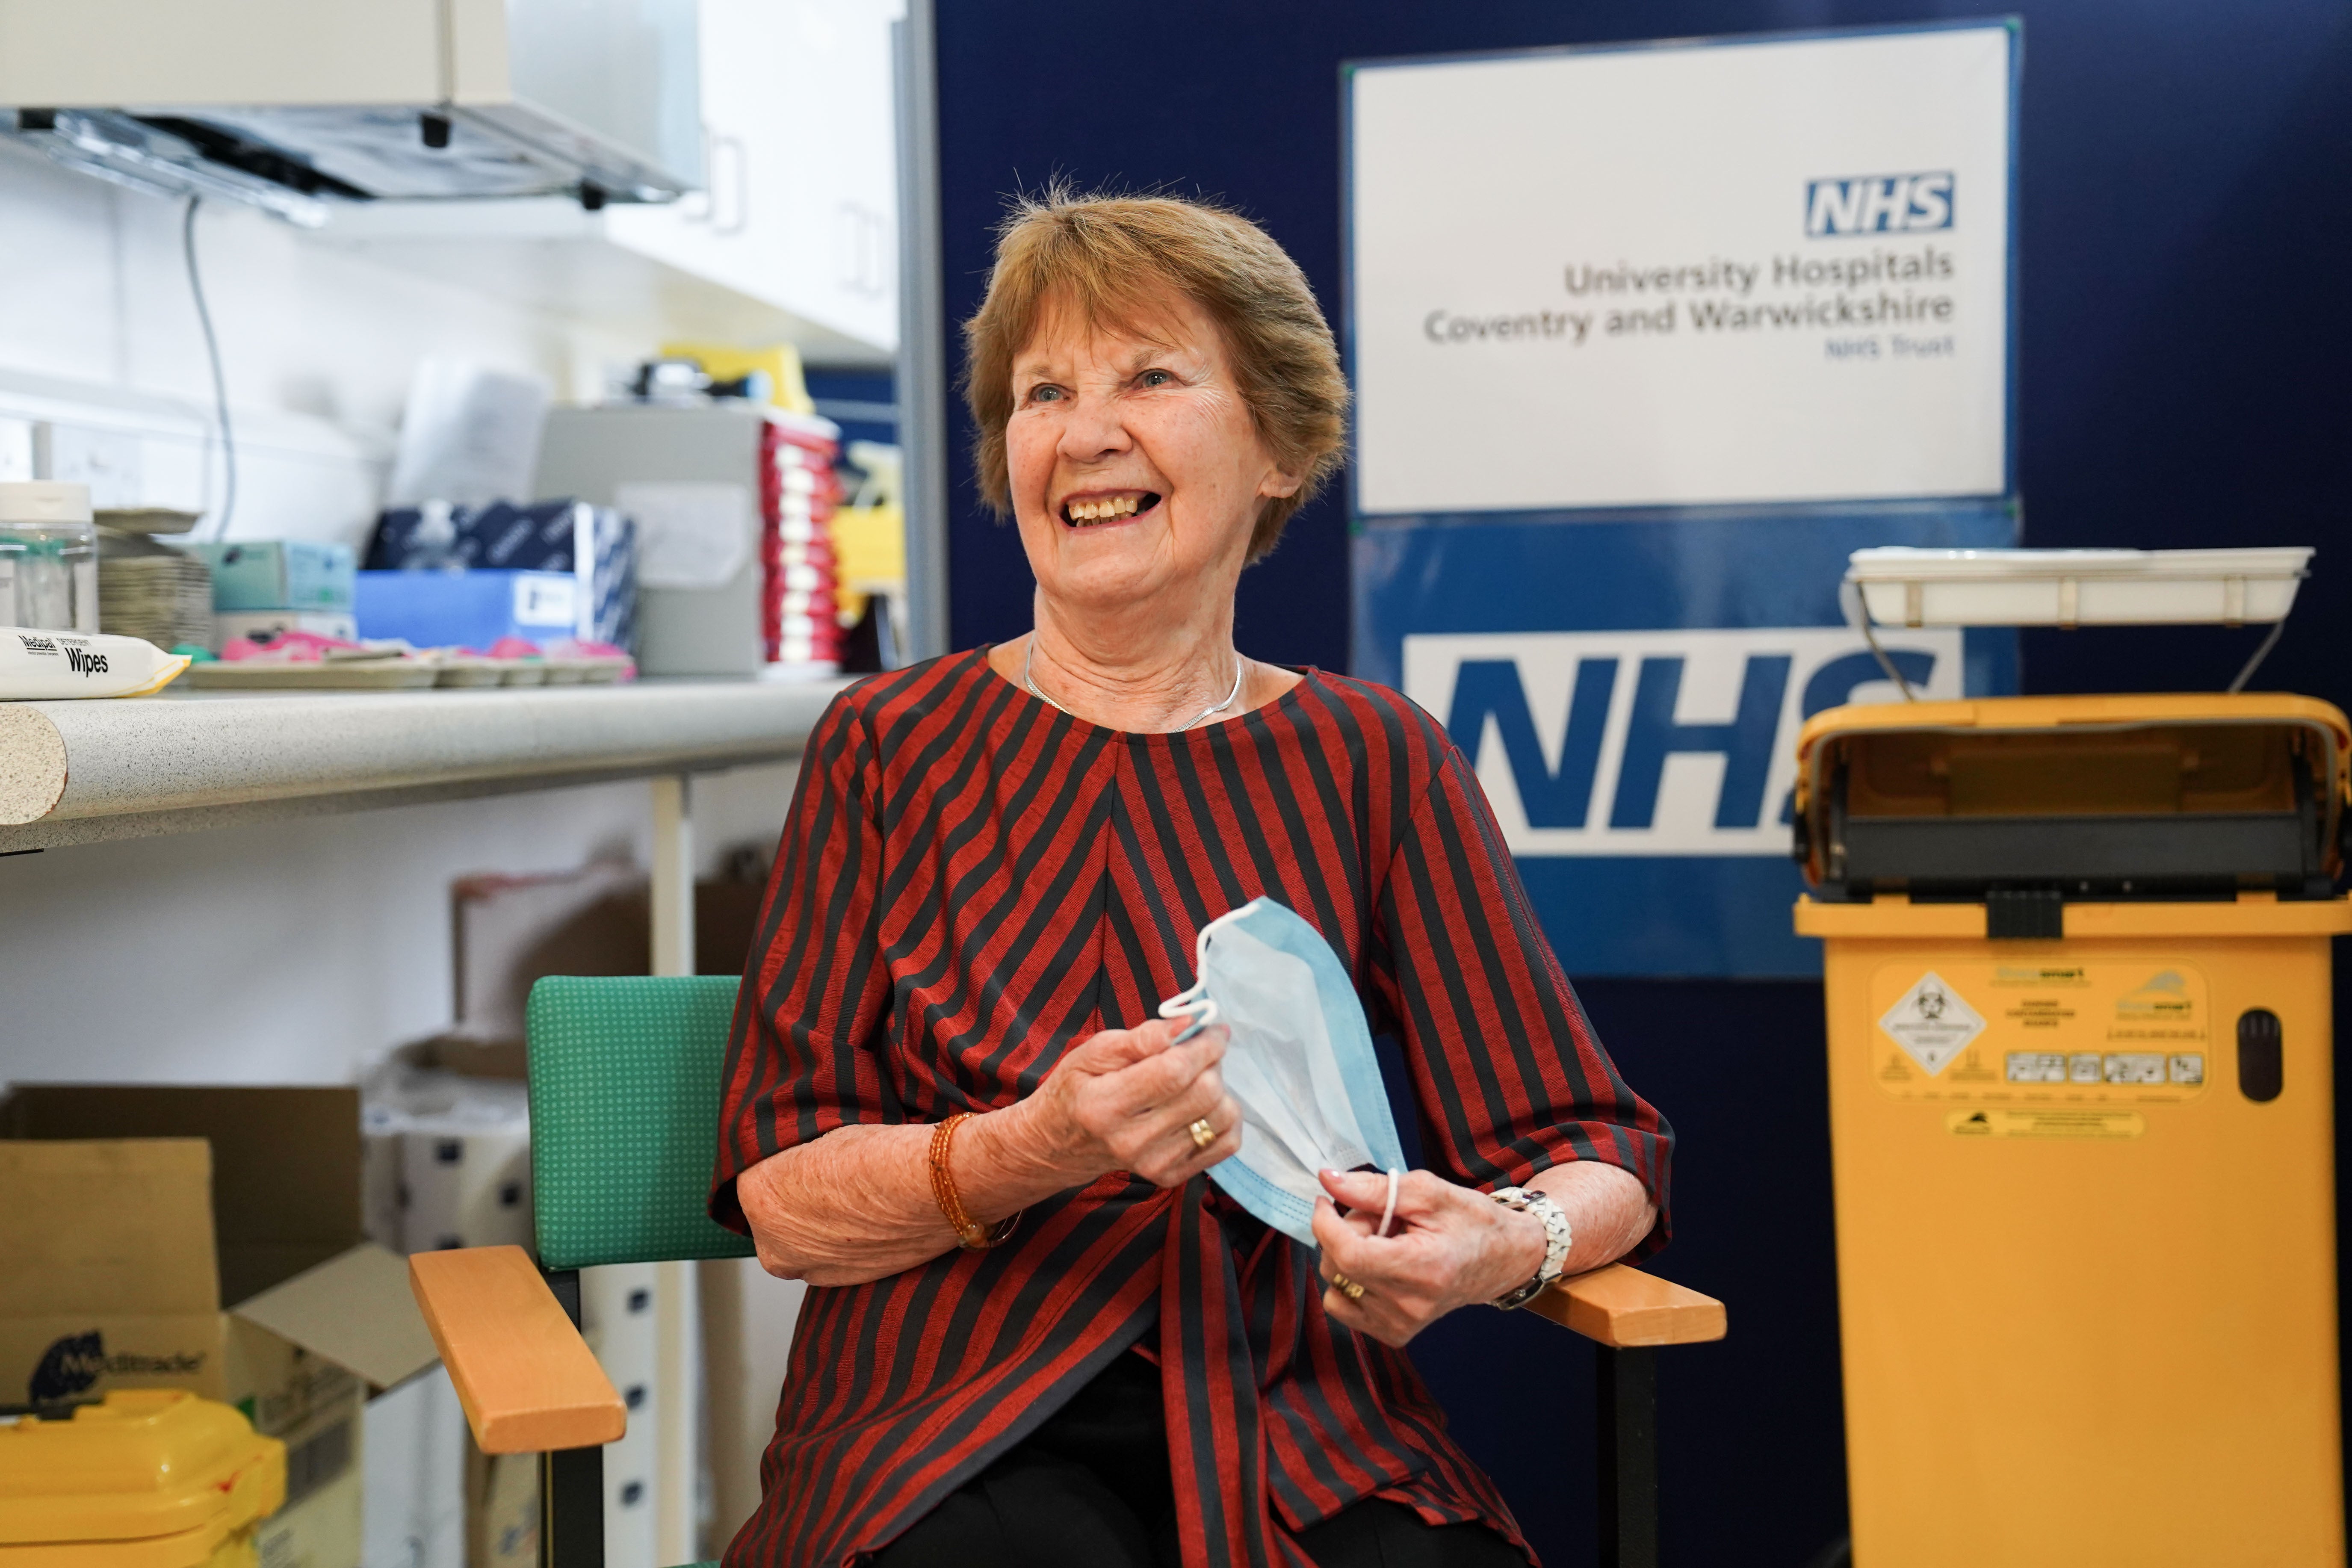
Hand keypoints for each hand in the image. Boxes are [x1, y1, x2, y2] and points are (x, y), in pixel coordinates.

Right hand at [1010, 1017, 1243, 1187]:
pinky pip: (1226, 1144)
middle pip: (1204, 1094)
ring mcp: (1154, 1164)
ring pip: (1222, 1117)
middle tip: (1199, 1051)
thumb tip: (1188, 1023)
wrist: (1061, 1144)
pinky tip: (1201, 1106)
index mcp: (1105, 1104)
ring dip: (1220, 1089)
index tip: (1211, 1029)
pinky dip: (1224, 1118)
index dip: (1203, 1045)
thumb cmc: (1078, 1088)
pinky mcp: (1171, 1177)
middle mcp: (1131, 1141)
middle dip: (1212, 1062)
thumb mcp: (1093, 1051)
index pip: (1174, 1072)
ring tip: (1196, 1079)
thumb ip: (1142, 1037)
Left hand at [1310, 1169, 1547, 1347]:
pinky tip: (1379, 1266)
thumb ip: (1374, 1188)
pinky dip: (1351, 1282)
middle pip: (1338, 1267)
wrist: (1502, 1259)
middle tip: (1378, 1218)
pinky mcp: (1396, 1334)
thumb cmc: (1471, 1221)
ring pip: (1335, 1289)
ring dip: (1347, 1258)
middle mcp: (1410, 1306)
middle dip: (1345, 1233)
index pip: (1349, 1254)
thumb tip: (1327, 1180)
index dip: (1326, 1224)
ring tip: (1383, 1243)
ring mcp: (1402, 1325)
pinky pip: (1345, 1308)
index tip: (1326, 1201)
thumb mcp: (1428, 1191)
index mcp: (1422, 1268)